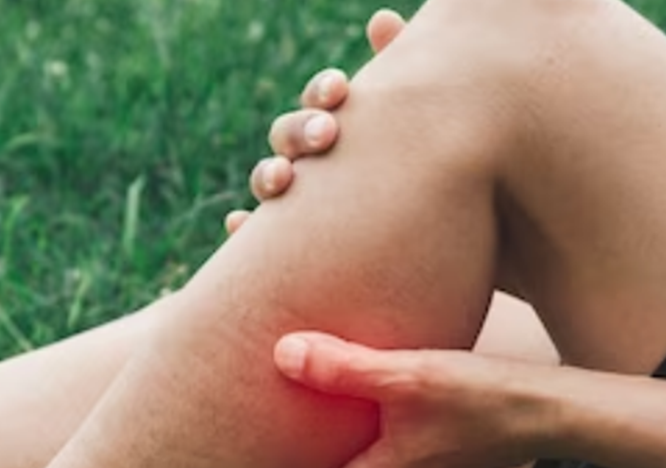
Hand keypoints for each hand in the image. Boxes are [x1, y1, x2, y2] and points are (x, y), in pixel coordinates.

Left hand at [209, 333, 551, 467]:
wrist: (551, 412)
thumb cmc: (487, 399)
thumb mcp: (414, 378)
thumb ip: (348, 368)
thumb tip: (281, 355)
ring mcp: (402, 467)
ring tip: (252, 465)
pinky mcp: (418, 446)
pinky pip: (357, 452)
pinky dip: (325, 446)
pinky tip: (318, 419)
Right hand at [224, 9, 406, 235]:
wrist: (427, 244)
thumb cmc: (420, 178)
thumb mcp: (418, 128)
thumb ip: (402, 75)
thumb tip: (380, 20)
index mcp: (337, 126)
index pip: (320, 101)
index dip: (324, 92)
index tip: (341, 89)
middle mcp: (309, 161)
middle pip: (287, 136)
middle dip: (301, 131)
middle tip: (327, 135)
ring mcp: (292, 202)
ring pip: (266, 183)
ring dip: (268, 174)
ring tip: (284, 178)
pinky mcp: (285, 247)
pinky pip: (251, 239)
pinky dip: (241, 230)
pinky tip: (239, 223)